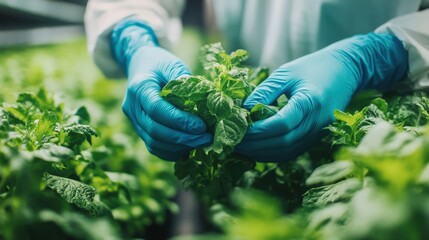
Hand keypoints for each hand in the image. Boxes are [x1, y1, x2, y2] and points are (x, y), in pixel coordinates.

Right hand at [111, 19, 210, 160]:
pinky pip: (153, 146)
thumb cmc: (159, 63)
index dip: (180, 121)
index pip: (157, 109)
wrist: (139, 65)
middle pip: (155, 130)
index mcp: (139, 87)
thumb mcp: (172, 64)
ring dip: (179, 147)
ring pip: (153, 142)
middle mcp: (132, 107)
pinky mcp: (139, 130)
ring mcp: (133, 120)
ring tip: (201, 143)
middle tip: (206, 138)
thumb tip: (205, 102)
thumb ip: (185, 81)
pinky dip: (171, 151)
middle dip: (183, 138)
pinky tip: (189, 147)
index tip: (201, 126)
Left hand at [237, 33, 407, 161]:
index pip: (281, 124)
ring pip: (286, 151)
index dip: (258, 130)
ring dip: (261, 152)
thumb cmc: (314, 67)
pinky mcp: (315, 137)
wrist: (346, 71)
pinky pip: (291, 151)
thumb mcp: (285, 73)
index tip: (238, 128)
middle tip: (232, 141)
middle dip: (254, 144)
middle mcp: (317, 121)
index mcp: (310, 101)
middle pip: (282, 142)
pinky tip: (255, 148)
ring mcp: (318, 132)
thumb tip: (243, 112)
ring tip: (239, 147)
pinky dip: (272, 153)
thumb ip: (264, 92)